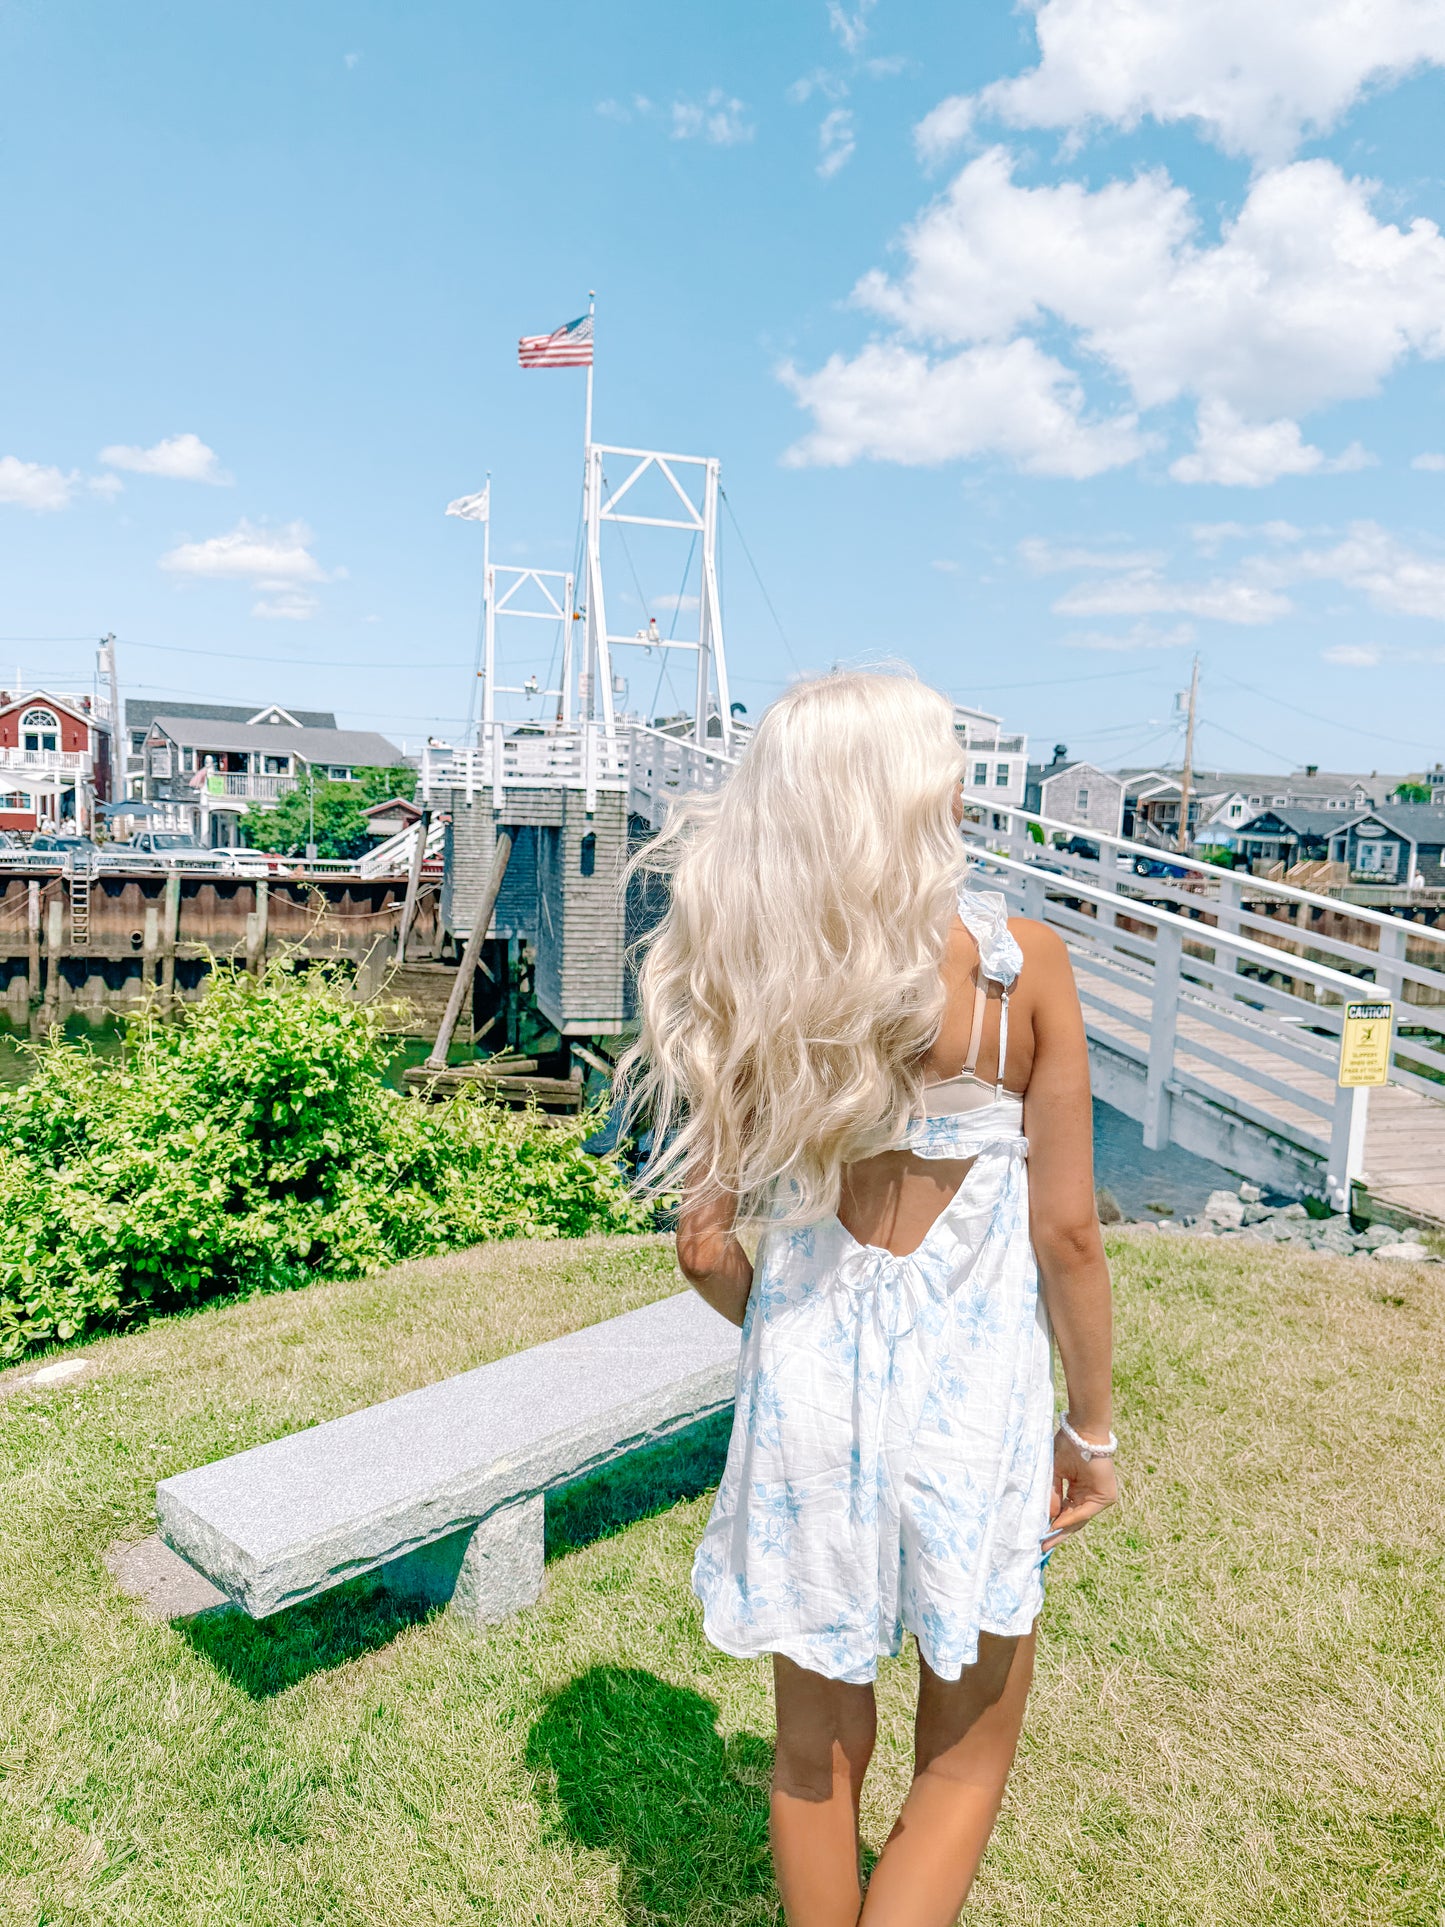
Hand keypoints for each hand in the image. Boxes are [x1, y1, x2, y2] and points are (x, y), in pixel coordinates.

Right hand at [1043, 1428, 1117, 1552]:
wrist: (1084, 1433)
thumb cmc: (1068, 1447)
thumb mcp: (1054, 1473)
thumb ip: (1053, 1495)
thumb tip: (1049, 1517)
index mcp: (1077, 1490)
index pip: (1065, 1513)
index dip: (1052, 1524)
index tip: (1038, 1535)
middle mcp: (1088, 1496)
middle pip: (1073, 1520)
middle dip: (1057, 1533)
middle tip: (1043, 1546)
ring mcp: (1098, 1497)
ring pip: (1079, 1519)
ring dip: (1063, 1529)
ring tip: (1047, 1538)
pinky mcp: (1106, 1496)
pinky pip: (1087, 1511)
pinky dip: (1073, 1518)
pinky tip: (1059, 1525)